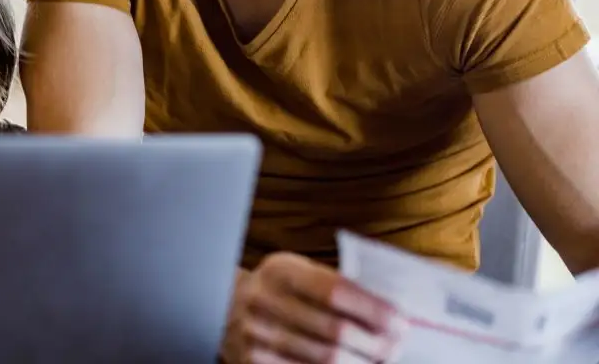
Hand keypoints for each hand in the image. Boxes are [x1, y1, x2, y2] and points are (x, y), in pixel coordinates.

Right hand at [222, 252, 407, 363]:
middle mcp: (263, 302)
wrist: (225, 306)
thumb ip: (334, 285)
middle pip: (334, 332)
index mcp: (279, 271)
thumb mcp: (298, 272)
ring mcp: (255, 336)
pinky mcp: (253, 363)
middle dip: (376, 343)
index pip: (335, 291)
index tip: (400, 321)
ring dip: (362, 363)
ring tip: (382, 359)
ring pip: (325, 360)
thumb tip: (388, 312)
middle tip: (397, 345)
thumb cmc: (277, 289)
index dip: (373, 309)